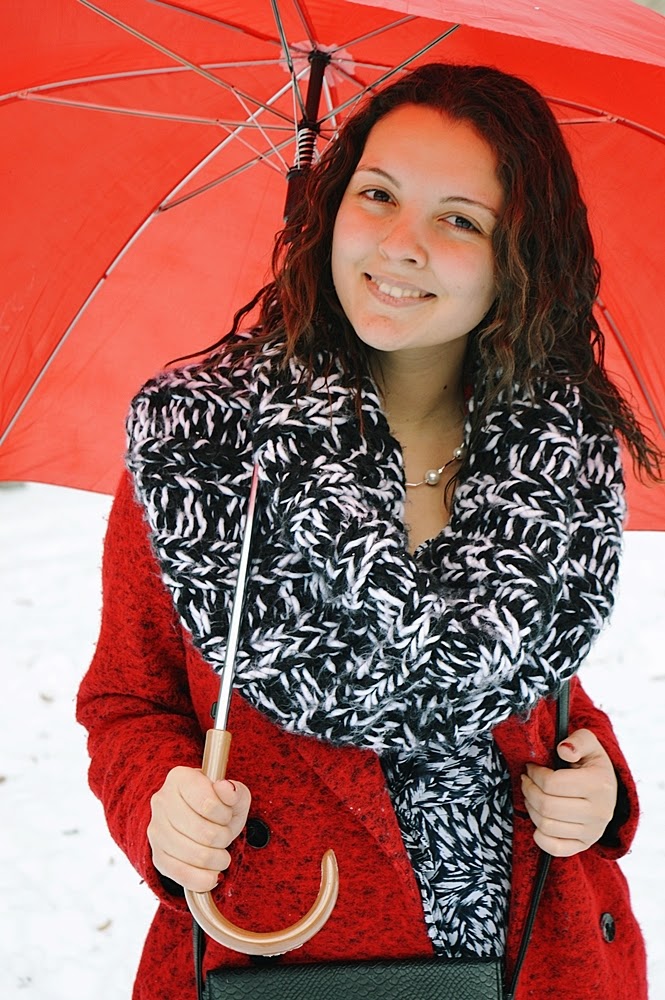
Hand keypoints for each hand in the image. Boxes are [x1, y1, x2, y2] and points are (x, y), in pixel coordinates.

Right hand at [148, 767, 250, 890]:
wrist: (198, 820)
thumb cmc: (218, 805)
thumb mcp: (233, 795)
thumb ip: (235, 792)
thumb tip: (227, 788)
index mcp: (180, 778)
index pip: (208, 804)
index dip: (225, 815)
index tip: (227, 815)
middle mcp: (162, 801)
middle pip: (203, 832)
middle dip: (223, 838)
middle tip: (225, 836)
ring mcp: (156, 829)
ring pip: (194, 855)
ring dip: (217, 859)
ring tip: (221, 854)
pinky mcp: (157, 855)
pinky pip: (180, 874)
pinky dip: (201, 880)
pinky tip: (212, 877)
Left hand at [520, 728, 617, 856]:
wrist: (609, 790)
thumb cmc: (592, 765)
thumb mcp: (589, 744)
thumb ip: (578, 740)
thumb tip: (563, 750)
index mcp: (598, 785)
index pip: (552, 784)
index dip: (534, 774)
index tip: (531, 767)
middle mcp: (598, 813)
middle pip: (546, 806)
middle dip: (528, 790)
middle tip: (526, 780)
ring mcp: (592, 832)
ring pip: (546, 826)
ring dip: (531, 808)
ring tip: (532, 795)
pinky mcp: (583, 845)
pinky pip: (554, 848)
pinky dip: (539, 835)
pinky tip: (539, 818)